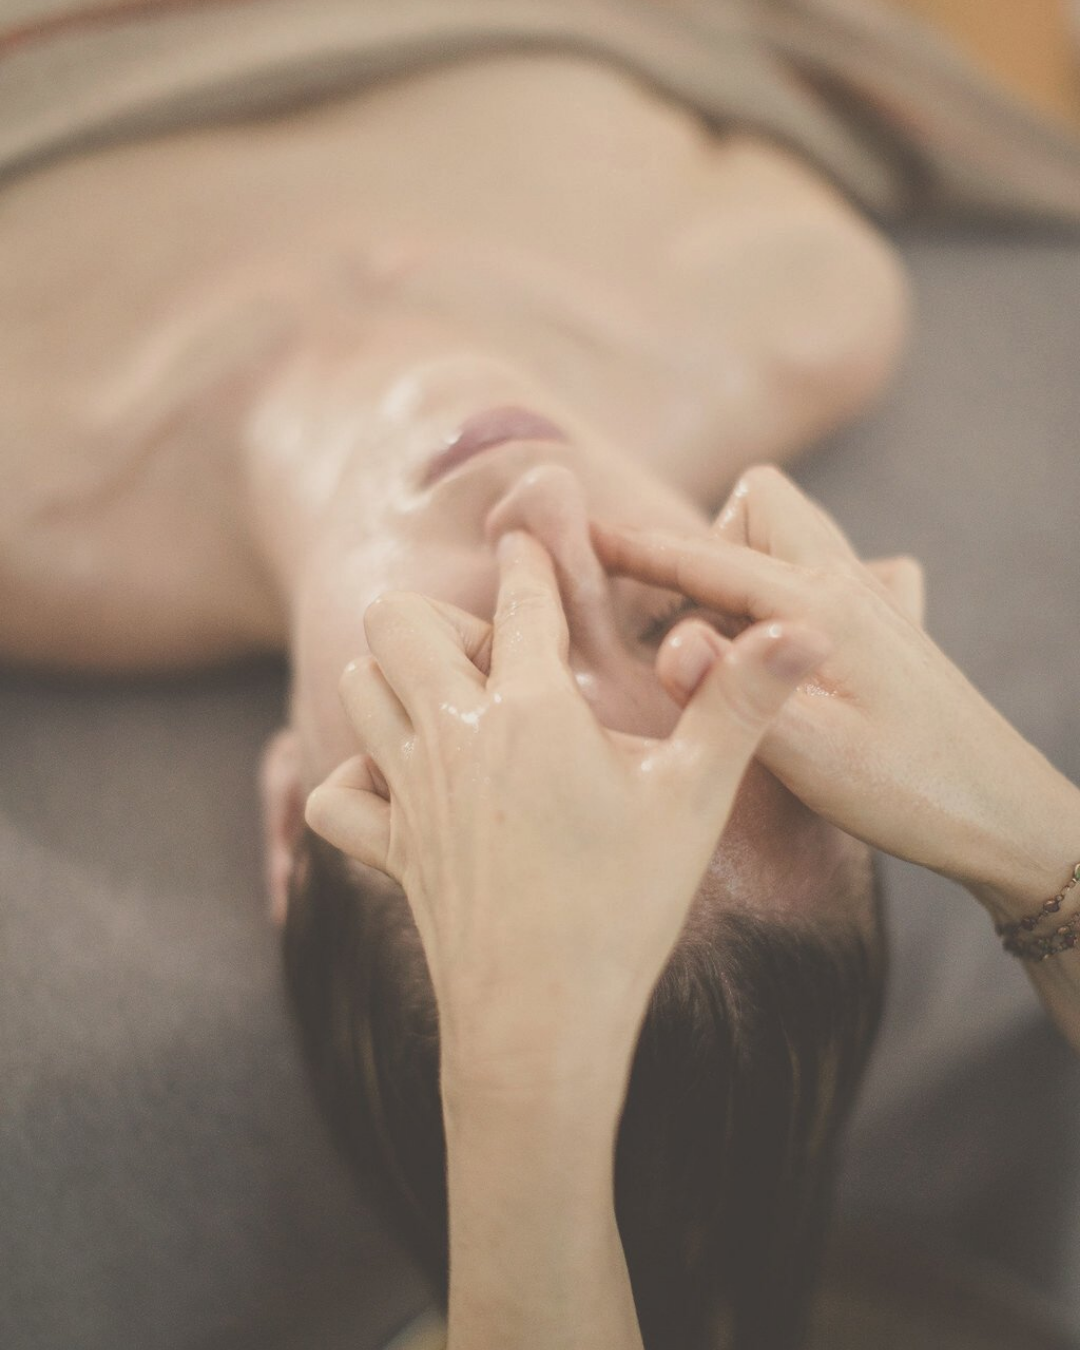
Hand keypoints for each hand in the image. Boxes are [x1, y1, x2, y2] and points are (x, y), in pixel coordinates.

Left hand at [305, 528, 830, 1092]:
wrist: (543, 1023)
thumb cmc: (627, 907)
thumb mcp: (697, 798)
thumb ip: (742, 702)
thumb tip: (810, 627)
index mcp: (533, 708)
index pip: (520, 592)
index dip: (530, 555)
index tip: (533, 542)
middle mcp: (454, 734)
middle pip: (396, 619)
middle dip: (442, 616)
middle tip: (498, 661)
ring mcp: (409, 791)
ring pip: (358, 688)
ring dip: (397, 679)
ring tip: (460, 712)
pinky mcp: (388, 849)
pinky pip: (334, 794)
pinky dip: (357, 779)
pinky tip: (406, 791)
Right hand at [592, 464, 1072, 894]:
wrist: (1006, 815)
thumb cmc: (909, 791)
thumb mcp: (809, 754)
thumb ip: (732, 694)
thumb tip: (668, 646)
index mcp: (820, 608)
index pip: (706, 557)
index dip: (635, 548)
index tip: (578, 533)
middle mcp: (847, 584)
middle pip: (758, 504)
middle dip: (704, 543)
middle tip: (680, 623)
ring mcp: (872, 599)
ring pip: (791, 531)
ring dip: (742, 563)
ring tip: (720, 643)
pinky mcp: (886, 624)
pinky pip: (822, 569)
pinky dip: (783, 588)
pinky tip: (782, 649)